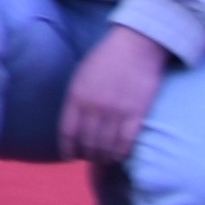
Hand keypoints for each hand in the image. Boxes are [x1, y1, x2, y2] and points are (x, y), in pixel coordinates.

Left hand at [62, 26, 169, 163]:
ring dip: (104, 157)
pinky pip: (127, 143)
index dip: (67, 149)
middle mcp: (94, 107)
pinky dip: (122, 153)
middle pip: (87, 143)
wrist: (136, 46)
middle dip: (87, 155)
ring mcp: (116, 112)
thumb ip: (76, 99)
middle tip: (90, 158)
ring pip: (106, 147)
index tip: (69, 157)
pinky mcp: (137, 114)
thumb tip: (74, 124)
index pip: (67, 132)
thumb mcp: (81, 76)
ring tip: (104, 159)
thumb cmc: (106, 59)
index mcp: (76, 96)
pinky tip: (120, 155)